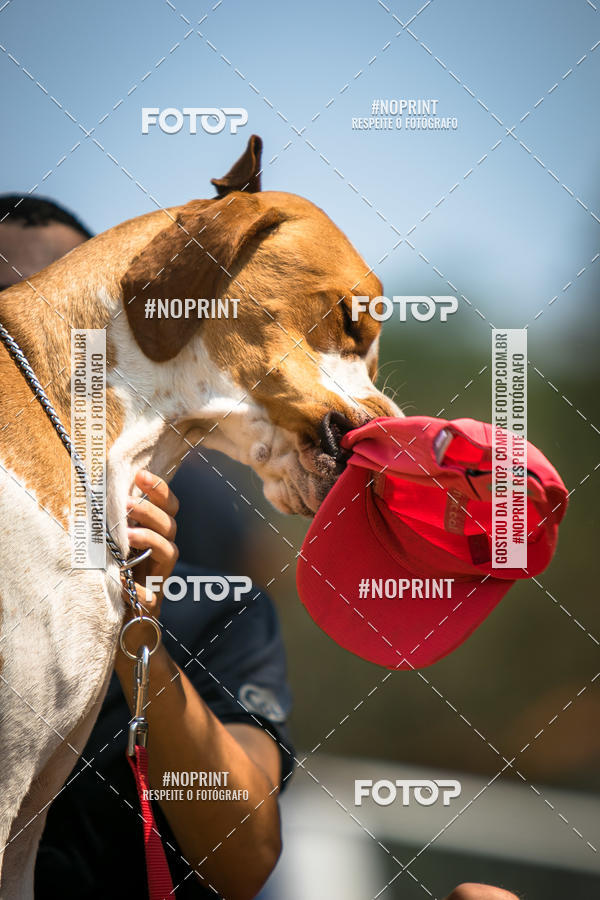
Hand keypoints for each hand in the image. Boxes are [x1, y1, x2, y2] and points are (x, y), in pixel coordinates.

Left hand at [118, 469, 178, 658]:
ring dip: (150, 537)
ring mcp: (159, 574)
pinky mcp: (153, 598)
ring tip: (128, 534)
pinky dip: (142, 580)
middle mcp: (161, 552)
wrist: (116, 628)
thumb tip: (93, 492)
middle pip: (171, 523)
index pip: (167, 506)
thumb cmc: (107, 581)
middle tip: (128, 503)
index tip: (140, 474)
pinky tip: (125, 578)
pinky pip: (156, 585)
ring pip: (171, 548)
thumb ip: (108, 525)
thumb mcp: (105, 547)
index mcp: (151, 535)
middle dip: (152, 509)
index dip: (158, 489)